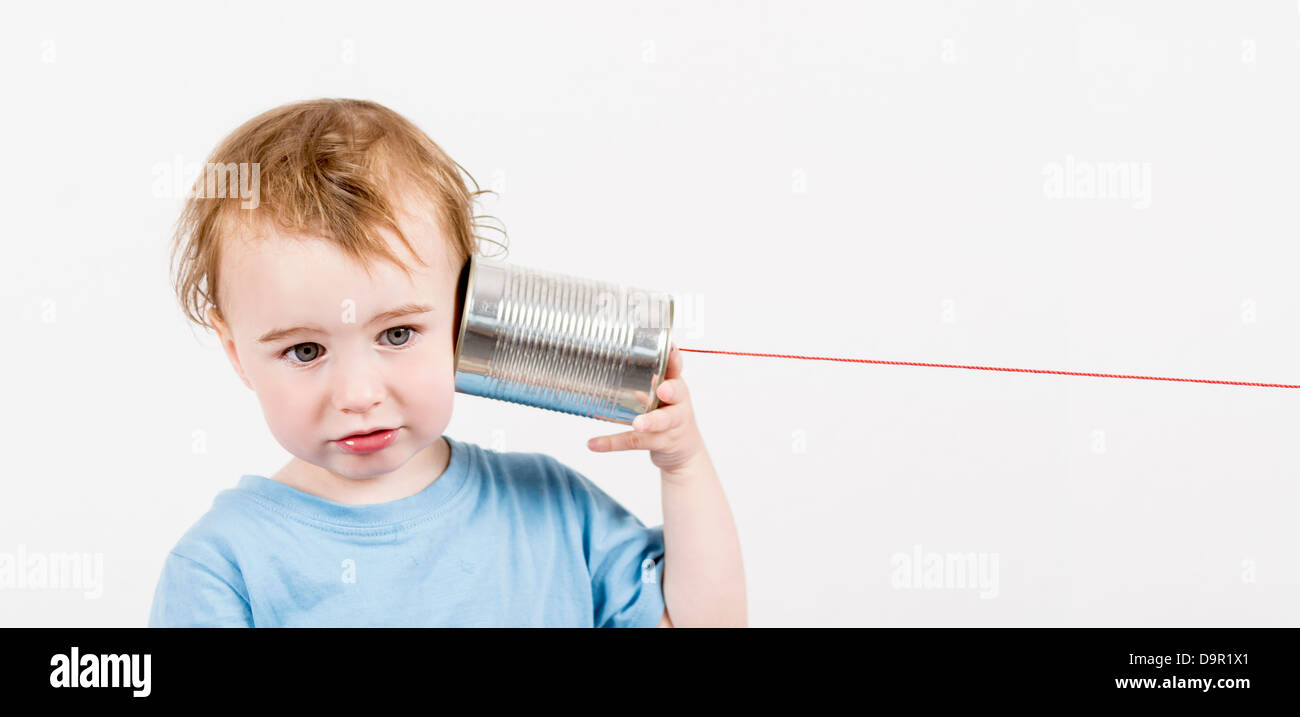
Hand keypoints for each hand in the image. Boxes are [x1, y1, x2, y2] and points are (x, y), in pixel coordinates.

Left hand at [587, 341, 708, 479]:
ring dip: (649, 422)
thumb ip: (646, 378)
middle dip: (670, 391)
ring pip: (660, 422)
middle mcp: (677, 404)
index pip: (676, 369)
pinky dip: (612, 443)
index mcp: (675, 386)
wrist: (685, 449)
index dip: (674, 359)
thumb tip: (611, 360)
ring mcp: (671, 425)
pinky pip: (635, 442)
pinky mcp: (660, 442)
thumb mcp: (662, 393)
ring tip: (638, 424)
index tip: (669, 349)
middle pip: (676, 395)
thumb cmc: (669, 414)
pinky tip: (595, 443)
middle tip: (662, 389)